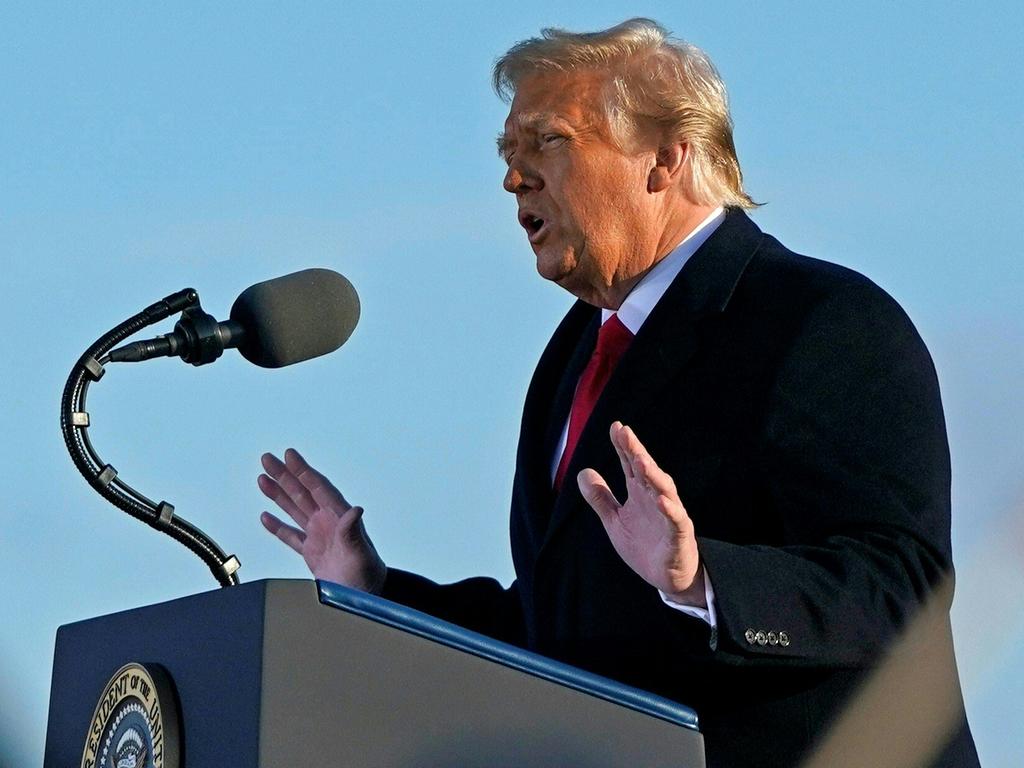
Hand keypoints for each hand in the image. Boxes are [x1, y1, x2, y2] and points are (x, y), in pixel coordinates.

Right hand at [258, 448, 386, 593]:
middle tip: (267, 459)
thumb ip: (354, 532)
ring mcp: (320, 536)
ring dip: (278, 494)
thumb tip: (356, 510)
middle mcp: (329, 523)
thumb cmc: (368, 579)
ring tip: (262, 478)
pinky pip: (291, 535)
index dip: (303, 471)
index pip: (318, 488)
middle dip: (285, 475)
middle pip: (303, 493)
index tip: (289, 455)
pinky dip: (278, 526)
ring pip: (295, 509)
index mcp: (340, 518)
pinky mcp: (312, 553)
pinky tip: (266, 516)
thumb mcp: (361, 554)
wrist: (367, 602)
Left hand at [577, 422, 704, 605]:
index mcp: (640, 493)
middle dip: (636, 451)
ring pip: (664, 490)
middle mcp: (656, 498)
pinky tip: (660, 500)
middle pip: (647, 471)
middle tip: (625, 432)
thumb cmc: (644, 545)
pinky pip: (675, 519)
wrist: (667, 578)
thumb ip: (600, 498)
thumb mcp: (614, 521)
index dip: (624, 446)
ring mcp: (670, 514)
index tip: (616, 427)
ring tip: (640, 459)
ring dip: (653, 474)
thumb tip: (581, 472)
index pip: (631, 465)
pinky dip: (669, 509)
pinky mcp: (679, 534)